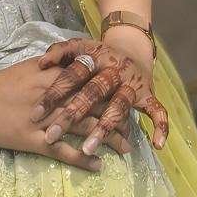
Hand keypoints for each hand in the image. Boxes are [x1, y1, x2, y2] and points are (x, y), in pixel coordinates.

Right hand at [0, 56, 131, 172]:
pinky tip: (98, 165)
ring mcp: (45, 120)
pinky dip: (82, 159)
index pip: (92, 83)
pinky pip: (63, 151)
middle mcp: (55, 98)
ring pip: (83, 129)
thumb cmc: (2, 83)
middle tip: (134, 128)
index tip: (128, 100)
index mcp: (55, 78)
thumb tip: (78, 60)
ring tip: (125, 148)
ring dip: (107, 139)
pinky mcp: (34, 140)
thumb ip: (55, 65)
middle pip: (94, 107)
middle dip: (117, 117)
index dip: (113, 92)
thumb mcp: (31, 67)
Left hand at [31, 36, 169, 154]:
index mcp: (95, 57)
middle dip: (72, 114)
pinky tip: (157, 145)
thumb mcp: (79, 47)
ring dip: (104, 128)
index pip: (71, 75)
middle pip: (92, 93)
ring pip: (119, 107)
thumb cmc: (98, 54)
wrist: (133, 49)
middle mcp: (114, 71)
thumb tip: (41, 63)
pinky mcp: (148, 94)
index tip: (35, 113)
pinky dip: (161, 126)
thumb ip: (60, 52)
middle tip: (52, 135)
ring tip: (88, 149)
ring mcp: (132, 84)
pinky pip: (157, 111)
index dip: (54, 93)